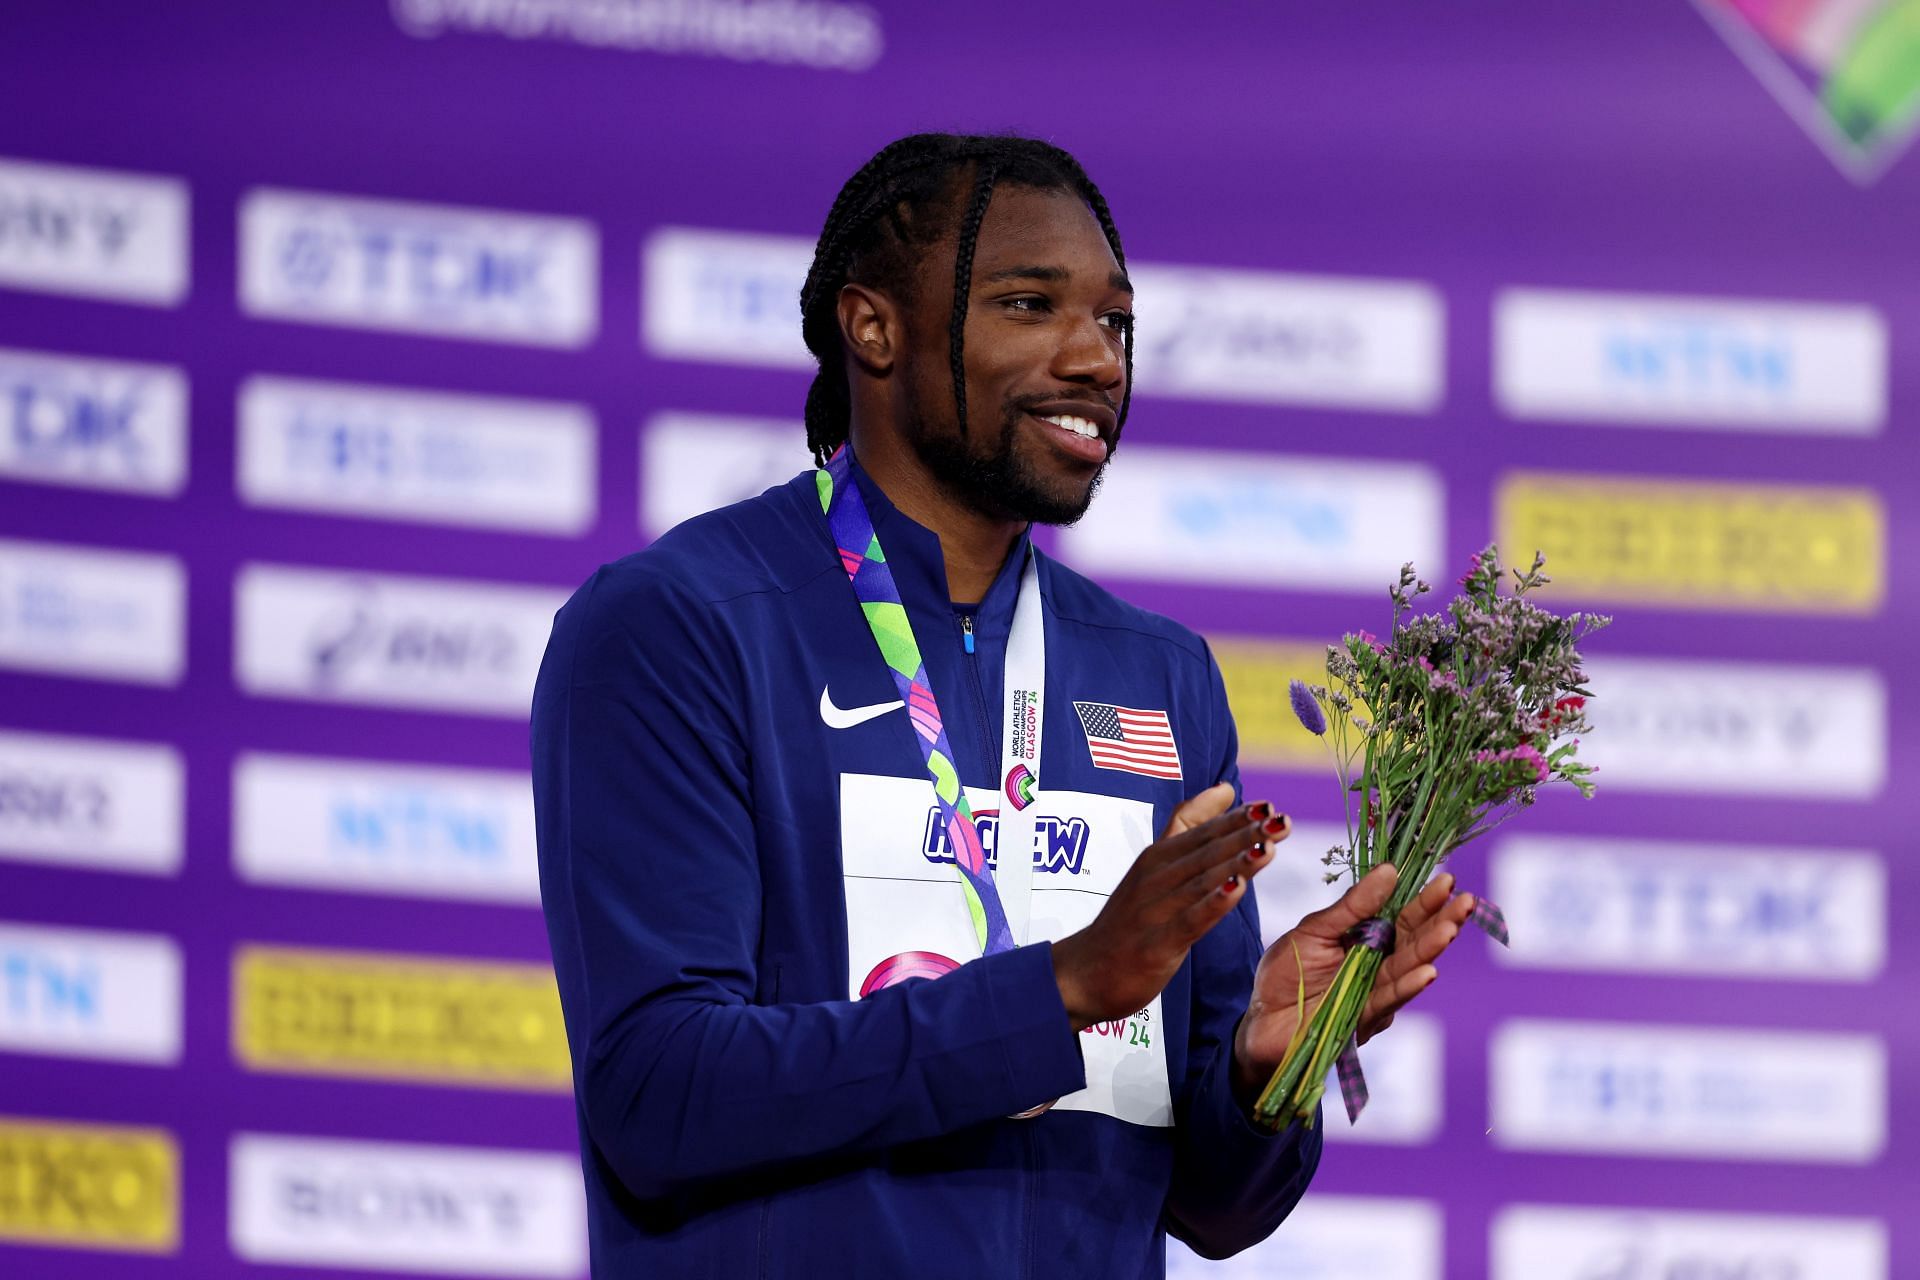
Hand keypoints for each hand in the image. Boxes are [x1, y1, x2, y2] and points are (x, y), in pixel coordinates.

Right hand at [1051, 783, 1289, 1030]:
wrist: (1084, 973)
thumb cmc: (1128, 919)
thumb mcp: (1154, 865)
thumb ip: (1189, 825)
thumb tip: (1227, 788)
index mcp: (1157, 857)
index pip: (1202, 831)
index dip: (1236, 819)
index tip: (1270, 806)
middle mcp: (1155, 877)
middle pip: (1206, 852)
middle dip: (1246, 835)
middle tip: (1281, 821)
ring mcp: (1155, 910)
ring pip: (1202, 881)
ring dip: (1236, 863)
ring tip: (1268, 847)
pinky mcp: (1157, 944)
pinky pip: (1189, 920)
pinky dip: (1213, 903)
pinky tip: (1237, 889)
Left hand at [1230, 864, 1475, 1106]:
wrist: (1259, 1020)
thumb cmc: (1286, 973)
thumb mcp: (1314, 930)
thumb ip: (1352, 906)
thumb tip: (1390, 870)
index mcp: (1368, 939)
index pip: (1405, 916)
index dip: (1426, 900)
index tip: (1449, 880)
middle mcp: (1379, 966)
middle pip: (1416, 941)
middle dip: (1442, 921)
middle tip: (1465, 901)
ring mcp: (1375, 994)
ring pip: (1408, 970)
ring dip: (1431, 950)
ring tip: (1451, 928)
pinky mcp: (1365, 1019)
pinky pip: (1388, 1000)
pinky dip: (1407, 986)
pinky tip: (1428, 972)